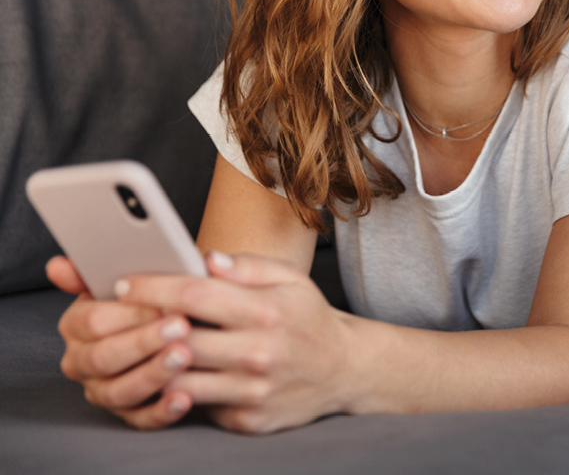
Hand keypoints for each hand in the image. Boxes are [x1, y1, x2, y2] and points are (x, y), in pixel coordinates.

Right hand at [46, 256, 193, 428]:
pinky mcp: (127, 412)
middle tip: (181, 326)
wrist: (171, 323)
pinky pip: (140, 419)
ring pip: (120, 391)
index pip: (94, 321)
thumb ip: (90, 270)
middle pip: (105, 356)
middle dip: (145, 341)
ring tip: (185, 356)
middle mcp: (82, 360)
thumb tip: (58, 266)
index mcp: (76, 324)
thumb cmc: (147, 297)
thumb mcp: (125, 277)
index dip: (129, 313)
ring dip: (153, 374)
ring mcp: (102, 389)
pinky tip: (184, 397)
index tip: (163, 304)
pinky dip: (162, 411)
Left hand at [116, 252, 352, 433]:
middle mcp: (258, 353)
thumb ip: (247, 266)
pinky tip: (169, 374)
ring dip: (156, 363)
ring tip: (139, 346)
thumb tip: (206, 258)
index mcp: (266, 311)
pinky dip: (179, 390)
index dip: (154, 287)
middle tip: (119, 315)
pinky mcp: (247, 419)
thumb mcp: (289, 278)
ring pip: (183, 380)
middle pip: (181, 339)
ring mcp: (252, 391)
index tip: (124, 282)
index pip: (196, 294)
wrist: (342, 369)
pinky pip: (199, 406)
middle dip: (144, 326)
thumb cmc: (307, 316)